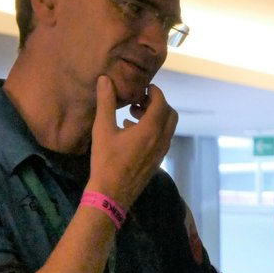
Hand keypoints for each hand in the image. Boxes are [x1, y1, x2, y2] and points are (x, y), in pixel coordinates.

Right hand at [87, 76, 177, 208]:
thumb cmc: (106, 160)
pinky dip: (153, 131)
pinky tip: (131, 132)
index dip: (154, 91)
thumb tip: (105, 79)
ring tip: (132, 116)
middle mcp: (162, 139)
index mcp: (151, 129)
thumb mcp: (103, 129)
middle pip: (170, 114)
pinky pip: (162, 140)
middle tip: (138, 102)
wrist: (112, 193)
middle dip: (157, 104)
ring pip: (167, 128)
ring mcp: (162, 152)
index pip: (161, 102)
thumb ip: (106, 102)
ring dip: (155, 117)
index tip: (143, 88)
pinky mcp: (158, 161)